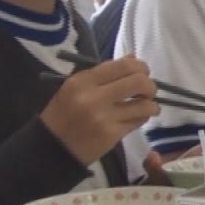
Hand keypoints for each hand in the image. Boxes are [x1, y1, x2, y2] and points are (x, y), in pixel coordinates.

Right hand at [41, 56, 159, 166]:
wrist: (53, 146)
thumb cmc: (65, 113)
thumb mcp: (76, 87)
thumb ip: (104, 72)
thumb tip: (133, 58)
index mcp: (83, 81)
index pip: (123, 65)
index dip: (140, 67)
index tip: (142, 73)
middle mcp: (94, 97)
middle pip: (139, 82)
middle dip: (150, 85)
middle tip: (147, 91)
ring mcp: (104, 117)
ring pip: (144, 105)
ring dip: (151, 105)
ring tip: (147, 106)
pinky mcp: (112, 134)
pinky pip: (139, 121)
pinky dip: (143, 117)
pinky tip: (137, 117)